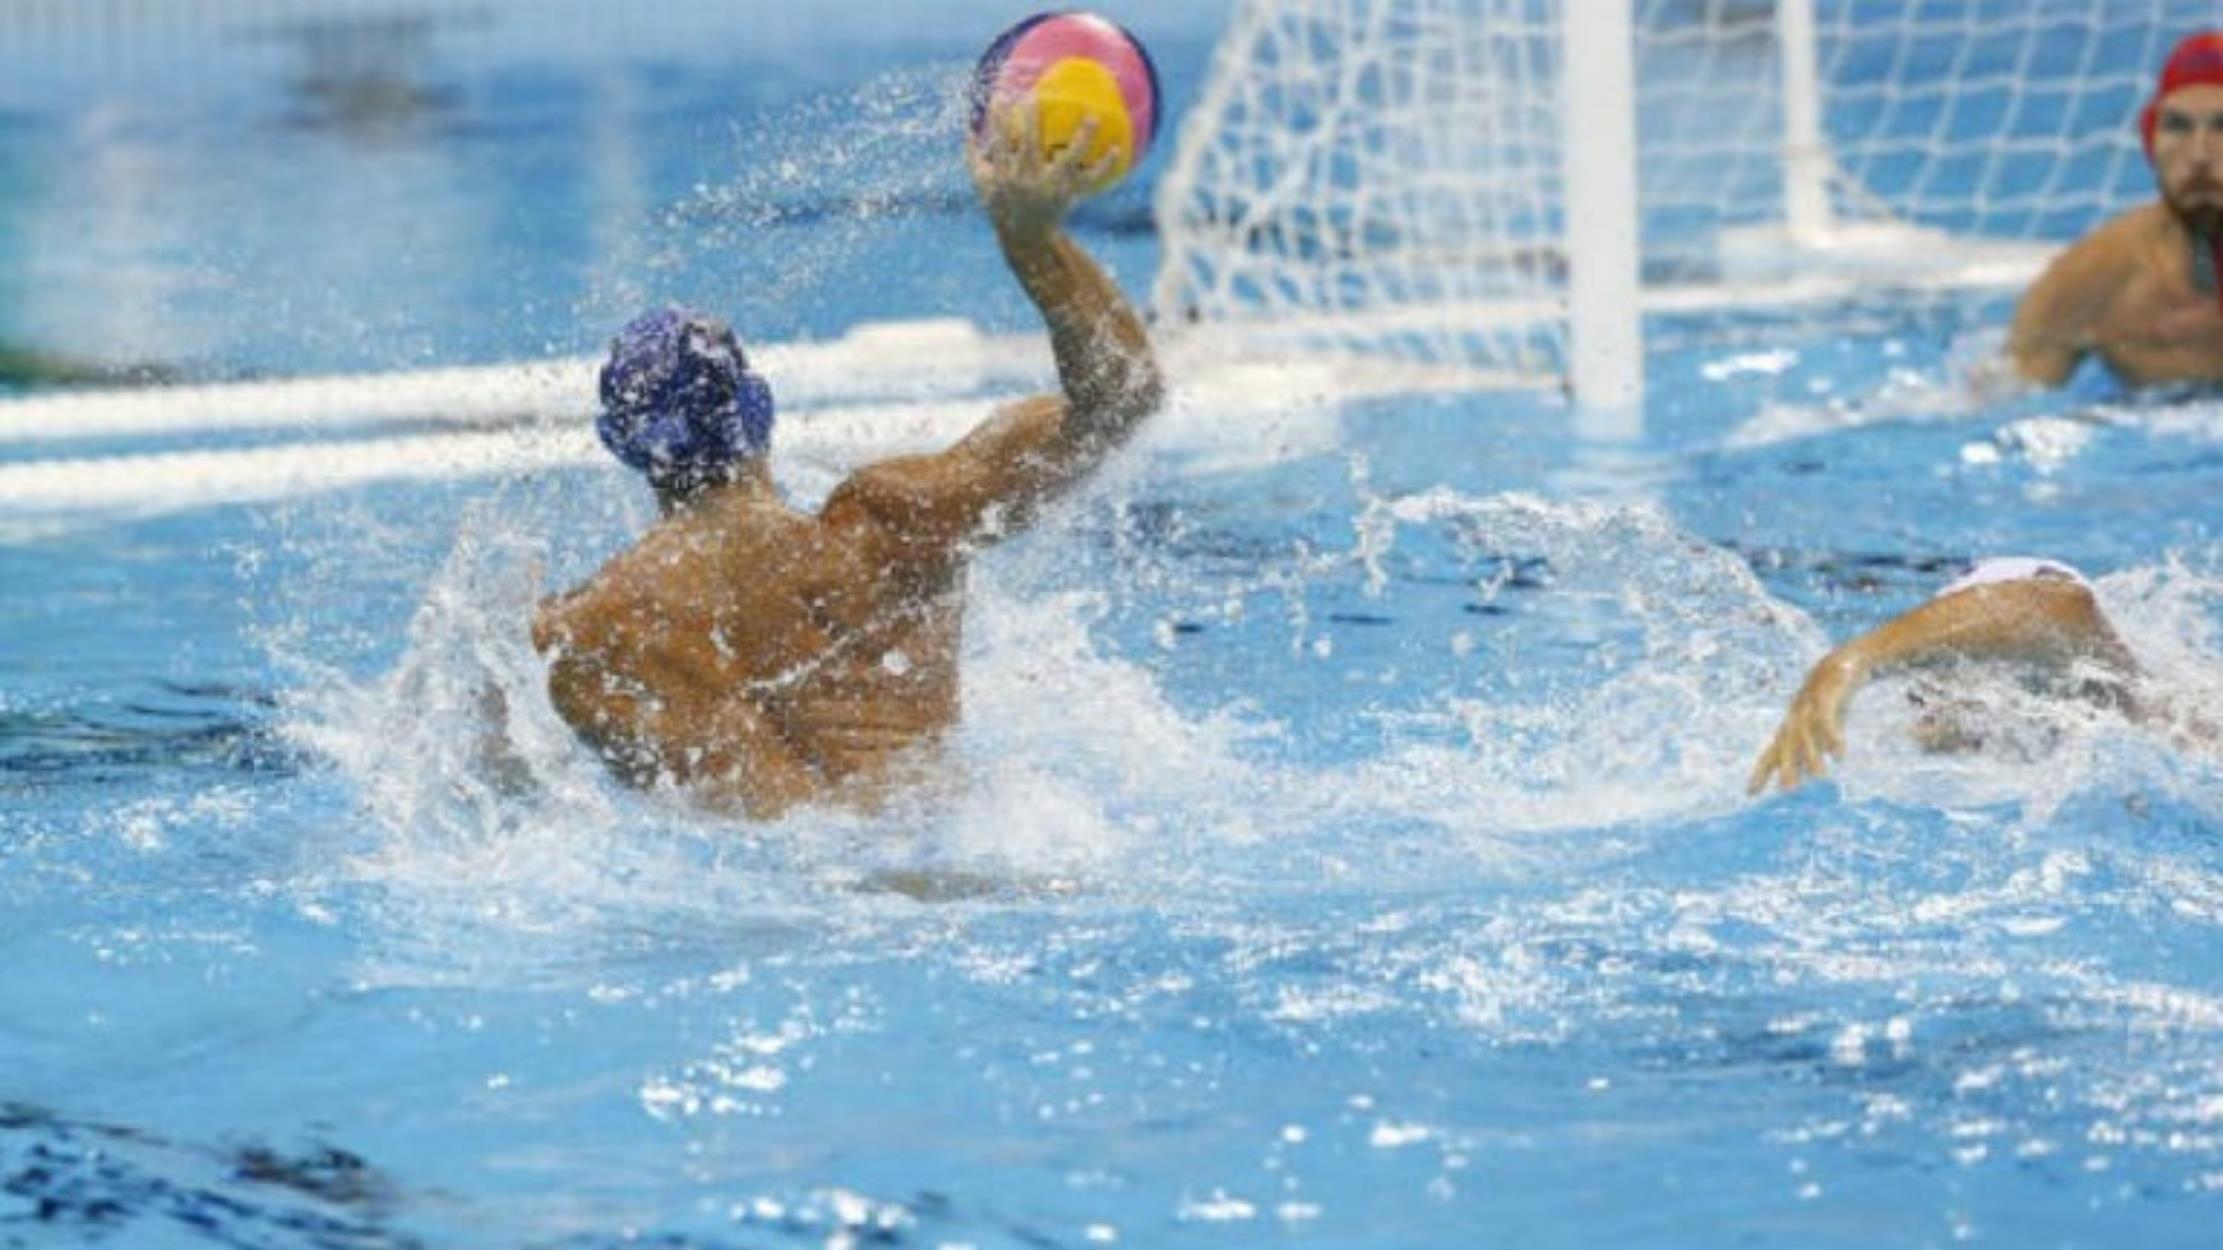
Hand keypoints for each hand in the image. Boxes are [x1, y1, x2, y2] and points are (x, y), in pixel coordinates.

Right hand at [967, 101, 1118, 238]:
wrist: (1025, 238)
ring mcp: (1050, 188)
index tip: (1002, 96)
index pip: (1001, 142)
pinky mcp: (1068, 196)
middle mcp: (1028, 180)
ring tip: (1092, 117)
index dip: (1000, 119)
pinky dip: (1103, 166)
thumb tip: (967, 128)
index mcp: (1006, 175)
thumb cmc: (1002, 207)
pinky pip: (1089, 180)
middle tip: (1035, 97)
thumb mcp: (983, 184)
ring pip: (1068, 160)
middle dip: (1032, 121)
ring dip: (1081, 138)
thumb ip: (973, 156)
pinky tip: (1116, 148)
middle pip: (1031, 146)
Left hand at [1747, 653, 1862, 794]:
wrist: (1842, 663)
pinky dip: (1831, 734)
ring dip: (1811, 753)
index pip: (1771, 753)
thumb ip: (1813, 747)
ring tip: (1819, 775)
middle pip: (1785, 745)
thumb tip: (1809, 773)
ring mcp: (1807, 706)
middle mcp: (1794, 718)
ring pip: (1805, 732)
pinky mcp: (1825, 696)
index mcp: (1790, 728)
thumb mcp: (1819, 726)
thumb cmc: (1828, 700)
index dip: (1761, 771)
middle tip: (1788, 789)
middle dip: (1785, 766)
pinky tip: (1839, 752)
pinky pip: (1826, 718)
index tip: (1750, 793)